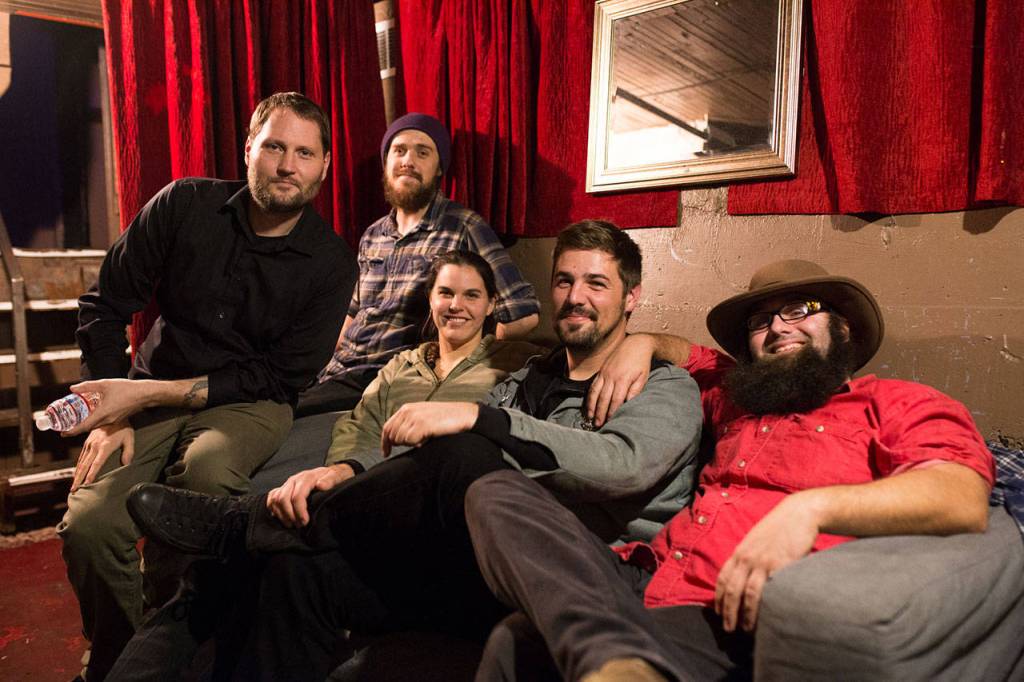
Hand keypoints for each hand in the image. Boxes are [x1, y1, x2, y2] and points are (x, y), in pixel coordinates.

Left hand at [64, 379, 152, 435]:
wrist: (144, 394)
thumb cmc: (126, 389)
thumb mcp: (104, 384)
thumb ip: (87, 386)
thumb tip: (72, 388)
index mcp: (102, 414)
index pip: (83, 427)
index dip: (72, 431)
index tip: (62, 433)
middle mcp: (107, 420)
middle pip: (88, 428)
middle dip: (77, 429)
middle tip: (66, 426)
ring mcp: (113, 421)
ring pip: (96, 426)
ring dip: (86, 425)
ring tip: (78, 419)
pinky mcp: (118, 419)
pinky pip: (103, 423)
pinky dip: (95, 421)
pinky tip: (93, 414)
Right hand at [71, 420, 133, 490]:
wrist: (113, 414)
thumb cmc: (123, 427)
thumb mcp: (129, 438)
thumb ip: (128, 452)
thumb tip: (127, 464)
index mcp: (104, 446)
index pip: (96, 464)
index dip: (91, 474)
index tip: (86, 484)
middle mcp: (94, 446)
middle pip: (84, 465)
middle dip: (79, 479)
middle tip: (74, 490)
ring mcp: (89, 444)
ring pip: (81, 462)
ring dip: (76, 474)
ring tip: (73, 485)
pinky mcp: (87, 442)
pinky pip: (81, 456)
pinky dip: (78, 466)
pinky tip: (76, 473)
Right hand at [266, 464, 354, 527]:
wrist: (331, 473)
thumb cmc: (335, 477)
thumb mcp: (337, 476)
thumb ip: (330, 480)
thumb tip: (321, 486)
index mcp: (307, 477)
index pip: (297, 495)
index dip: (299, 510)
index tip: (305, 522)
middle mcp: (294, 479)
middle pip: (283, 499)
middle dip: (290, 515)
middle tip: (299, 525)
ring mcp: (287, 484)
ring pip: (276, 499)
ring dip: (282, 514)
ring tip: (292, 524)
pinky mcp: (283, 488)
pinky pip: (272, 498)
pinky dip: (274, 509)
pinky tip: (283, 517)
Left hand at [380, 402, 478, 455]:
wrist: (463, 415)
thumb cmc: (445, 419)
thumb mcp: (423, 416)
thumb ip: (409, 423)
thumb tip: (396, 439)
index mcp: (406, 408)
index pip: (387, 427)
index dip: (384, 442)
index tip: (386, 453)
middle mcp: (407, 411)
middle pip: (392, 435)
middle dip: (399, 445)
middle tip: (416, 444)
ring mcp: (414, 417)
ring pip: (400, 439)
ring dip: (411, 444)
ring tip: (425, 438)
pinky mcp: (421, 424)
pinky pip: (410, 441)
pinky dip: (417, 444)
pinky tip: (427, 439)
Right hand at [587, 334, 655, 426]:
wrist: (636, 344)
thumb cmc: (641, 363)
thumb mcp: (643, 377)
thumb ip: (635, 390)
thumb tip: (628, 403)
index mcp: (623, 379)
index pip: (616, 399)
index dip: (612, 412)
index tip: (610, 421)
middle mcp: (611, 376)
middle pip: (603, 398)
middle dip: (600, 412)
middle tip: (598, 424)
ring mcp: (604, 373)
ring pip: (595, 392)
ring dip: (592, 406)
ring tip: (590, 417)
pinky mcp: (601, 371)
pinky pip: (593, 385)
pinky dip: (590, 396)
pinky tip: (589, 404)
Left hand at [714, 493, 820, 631]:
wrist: (798, 514)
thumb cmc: (779, 528)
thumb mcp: (756, 540)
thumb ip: (749, 556)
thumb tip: (745, 576)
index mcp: (740, 552)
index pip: (722, 578)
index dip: (718, 598)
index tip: (718, 612)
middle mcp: (747, 558)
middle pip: (732, 590)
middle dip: (728, 612)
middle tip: (728, 628)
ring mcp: (763, 562)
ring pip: (749, 594)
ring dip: (746, 614)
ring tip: (746, 628)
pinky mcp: (780, 565)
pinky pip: (770, 589)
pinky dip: (766, 605)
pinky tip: (766, 616)